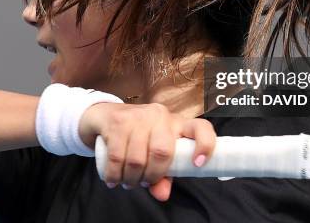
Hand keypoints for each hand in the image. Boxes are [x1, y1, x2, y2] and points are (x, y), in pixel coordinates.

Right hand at [78, 102, 215, 200]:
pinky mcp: (118, 120)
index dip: (205, 145)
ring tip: (127, 182)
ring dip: (130, 178)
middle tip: (143, 183)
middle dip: (151, 176)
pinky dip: (114, 174)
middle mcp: (160, 115)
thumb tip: (162, 195)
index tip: (198, 164)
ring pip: (137, 158)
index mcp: (177, 123)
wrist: (104, 114)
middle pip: (163, 152)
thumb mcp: (153, 152)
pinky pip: (117, 156)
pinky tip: (113, 179)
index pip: (201, 128)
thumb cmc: (136, 136)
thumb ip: (162, 174)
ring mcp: (138, 115)